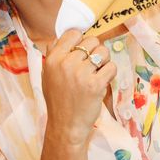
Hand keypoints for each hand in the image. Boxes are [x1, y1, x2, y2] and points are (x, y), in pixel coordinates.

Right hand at [42, 30, 115, 145]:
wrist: (65, 125)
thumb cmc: (58, 100)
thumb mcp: (47, 75)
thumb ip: (53, 54)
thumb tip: (63, 35)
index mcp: (53, 59)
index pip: (73, 33)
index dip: (81, 41)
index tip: (83, 52)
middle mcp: (66, 63)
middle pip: (92, 40)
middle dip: (95, 51)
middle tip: (91, 65)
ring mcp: (81, 74)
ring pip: (104, 52)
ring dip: (104, 61)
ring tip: (97, 73)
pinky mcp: (96, 84)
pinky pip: (112, 67)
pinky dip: (110, 73)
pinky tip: (102, 82)